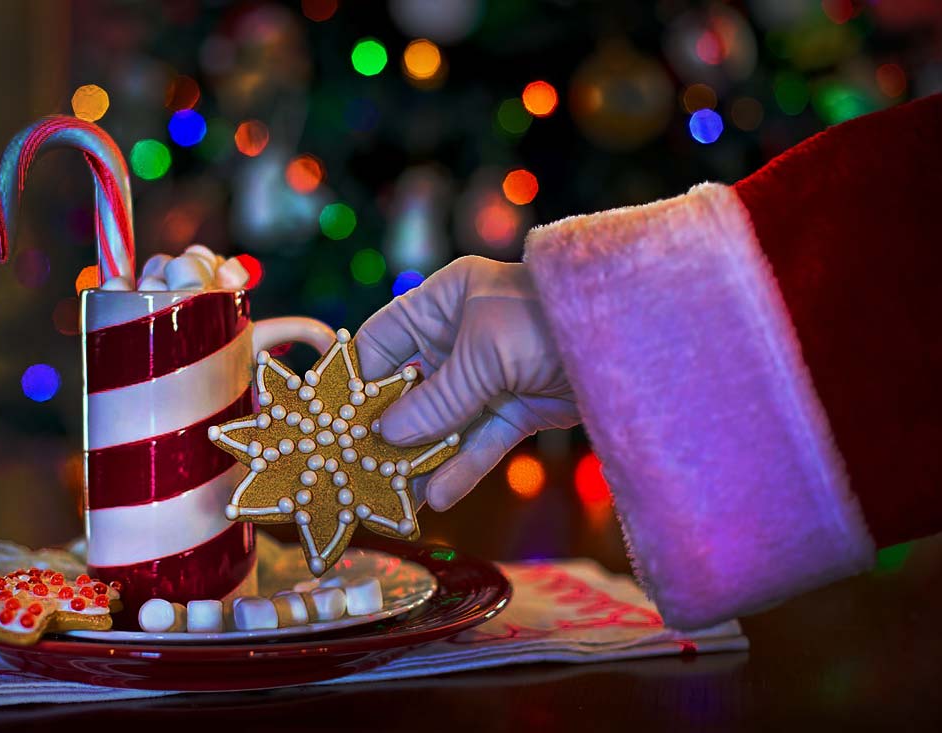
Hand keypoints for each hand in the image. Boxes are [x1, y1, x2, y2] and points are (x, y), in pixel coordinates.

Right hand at [354, 256, 578, 509]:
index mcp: (444, 302)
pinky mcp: (517, 407)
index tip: (331, 421)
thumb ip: (437, 399)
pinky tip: (437, 495)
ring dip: (420, 458)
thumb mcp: (485, 354)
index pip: (382, 341)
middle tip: (355, 468)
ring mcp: (488, 375)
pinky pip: (479, 441)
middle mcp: (460, 336)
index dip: (357, 379)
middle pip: (409, 388)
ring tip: (392, 497)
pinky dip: (460, 467)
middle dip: (386, 429)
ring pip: (442, 422)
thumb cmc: (549, 321)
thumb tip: (384, 435)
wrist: (634, 338)